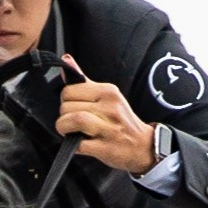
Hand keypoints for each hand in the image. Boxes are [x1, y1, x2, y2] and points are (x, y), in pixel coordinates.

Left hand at [55, 54, 156, 174]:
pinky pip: (79, 144)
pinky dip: (74, 145)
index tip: (72, 107)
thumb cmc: (121, 120)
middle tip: (70, 122)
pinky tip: (79, 143)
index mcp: (108, 91)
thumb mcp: (107, 96)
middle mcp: (110, 107)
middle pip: (68, 106)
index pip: (70, 89)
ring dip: (64, 128)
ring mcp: (109, 128)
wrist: (143, 145)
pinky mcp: (106, 147)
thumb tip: (66, 59)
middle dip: (63, 116)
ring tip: (69, 131)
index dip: (65, 100)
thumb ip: (84, 81)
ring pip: (73, 120)